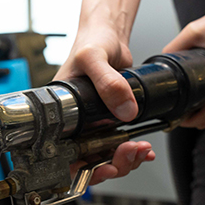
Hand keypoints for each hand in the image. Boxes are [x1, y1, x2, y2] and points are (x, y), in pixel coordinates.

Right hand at [56, 21, 153, 183]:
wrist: (108, 35)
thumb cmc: (90, 42)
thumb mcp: (94, 57)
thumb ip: (108, 82)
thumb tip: (126, 110)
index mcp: (60, 114)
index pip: (63, 156)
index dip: (82, 169)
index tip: (104, 167)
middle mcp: (75, 124)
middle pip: (88, 162)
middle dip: (113, 164)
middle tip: (130, 152)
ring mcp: (94, 125)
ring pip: (106, 157)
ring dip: (126, 159)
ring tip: (141, 148)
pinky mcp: (110, 121)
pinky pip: (118, 145)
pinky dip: (133, 151)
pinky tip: (144, 148)